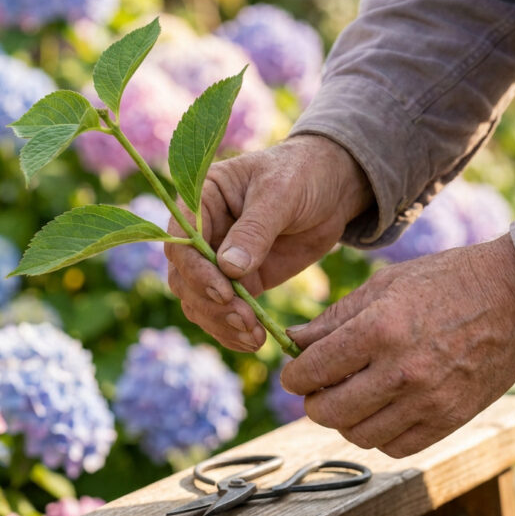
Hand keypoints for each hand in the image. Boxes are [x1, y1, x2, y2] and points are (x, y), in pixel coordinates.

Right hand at [165, 134, 371, 351]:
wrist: (333, 188)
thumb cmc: (303, 174)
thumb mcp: (281, 193)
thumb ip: (255, 229)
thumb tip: (229, 268)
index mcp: (200, 199)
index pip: (181, 241)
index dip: (196, 270)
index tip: (224, 291)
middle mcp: (202, 232)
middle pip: (184, 278)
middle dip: (211, 303)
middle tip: (244, 320)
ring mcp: (218, 260)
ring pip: (199, 301)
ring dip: (221, 323)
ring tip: (253, 336)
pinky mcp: (242, 282)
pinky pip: (224, 312)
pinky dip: (233, 331)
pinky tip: (253, 341)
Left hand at [281, 234, 514, 456]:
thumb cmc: (447, 280)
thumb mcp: (384, 285)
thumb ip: (335, 318)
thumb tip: (293, 341)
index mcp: (380, 329)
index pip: (312, 371)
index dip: (294, 376)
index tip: (296, 373)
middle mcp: (402, 370)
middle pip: (329, 411)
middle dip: (314, 402)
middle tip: (319, 389)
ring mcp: (429, 400)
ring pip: (359, 435)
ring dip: (345, 421)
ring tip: (351, 398)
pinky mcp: (451, 419)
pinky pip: (396, 447)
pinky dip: (379, 435)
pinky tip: (382, 410)